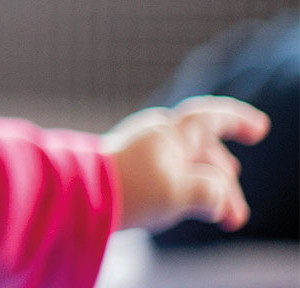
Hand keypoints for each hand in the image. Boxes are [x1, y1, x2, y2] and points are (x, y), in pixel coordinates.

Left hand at [101, 95, 269, 231]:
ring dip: (207, 191)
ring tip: (223, 217)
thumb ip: (209, 192)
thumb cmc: (127, 189)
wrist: (75, 195)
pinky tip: (189, 208)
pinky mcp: (129, 169)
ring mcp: (142, 151)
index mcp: (170, 132)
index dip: (237, 121)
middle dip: (225, 184)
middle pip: (204, 154)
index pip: (210, 117)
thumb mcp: (179, 193)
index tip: (260, 130)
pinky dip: (184, 191)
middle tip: (234, 217)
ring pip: (186, 167)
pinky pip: (167, 175)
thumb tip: (215, 196)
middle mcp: (156, 135)